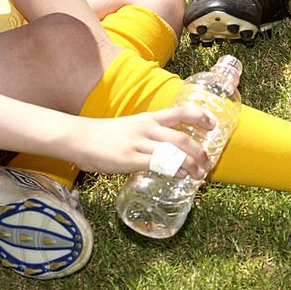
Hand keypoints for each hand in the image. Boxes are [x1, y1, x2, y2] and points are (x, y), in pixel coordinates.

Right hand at [72, 107, 214, 178]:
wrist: (77, 137)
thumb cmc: (104, 135)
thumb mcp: (131, 128)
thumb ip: (149, 137)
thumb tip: (166, 154)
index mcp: (149, 119)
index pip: (180, 113)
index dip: (200, 117)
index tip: (213, 124)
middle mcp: (147, 129)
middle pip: (182, 138)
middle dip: (199, 153)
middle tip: (208, 164)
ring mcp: (139, 143)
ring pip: (173, 152)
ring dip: (190, 165)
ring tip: (198, 175)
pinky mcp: (129, 159)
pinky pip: (157, 164)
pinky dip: (173, 170)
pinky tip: (180, 176)